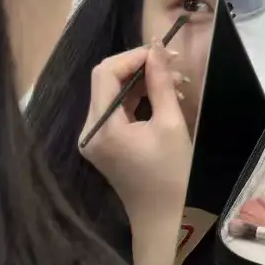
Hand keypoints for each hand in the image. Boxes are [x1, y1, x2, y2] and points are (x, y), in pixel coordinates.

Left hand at [80, 43, 192, 223]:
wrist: (162, 217)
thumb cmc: (171, 174)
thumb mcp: (170, 123)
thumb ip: (160, 82)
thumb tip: (156, 47)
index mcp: (102, 127)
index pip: (106, 73)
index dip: (133, 57)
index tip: (162, 52)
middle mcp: (89, 130)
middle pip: (106, 80)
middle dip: (139, 66)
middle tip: (172, 63)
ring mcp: (93, 137)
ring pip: (112, 91)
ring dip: (141, 80)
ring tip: (175, 80)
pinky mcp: (102, 142)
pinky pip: (116, 108)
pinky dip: (137, 96)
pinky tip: (162, 94)